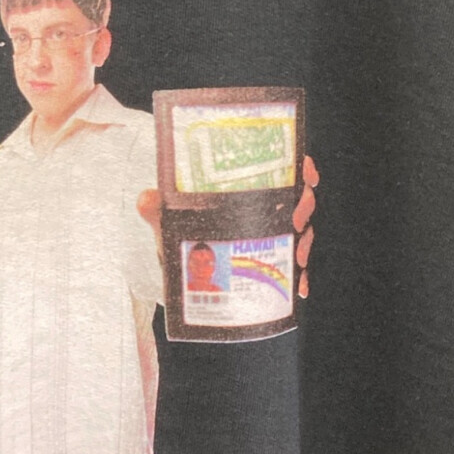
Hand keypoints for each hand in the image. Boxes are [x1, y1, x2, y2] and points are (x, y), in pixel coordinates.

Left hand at [137, 154, 319, 297]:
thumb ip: (158, 210)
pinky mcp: (270, 262)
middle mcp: (263, 207)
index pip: (280, 166)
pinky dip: (300, 277)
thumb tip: (147, 199)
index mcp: (244, 187)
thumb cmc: (177, 238)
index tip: (306, 174)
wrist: (177, 276)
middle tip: (295, 221)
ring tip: (298, 256)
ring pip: (301, 231)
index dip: (299, 166)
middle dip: (304, 207)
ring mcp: (271, 235)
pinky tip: (300, 287)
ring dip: (305, 242)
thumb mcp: (168, 222)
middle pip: (297, 197)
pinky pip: (293, 267)